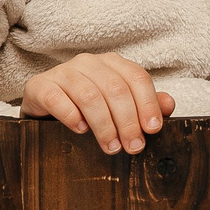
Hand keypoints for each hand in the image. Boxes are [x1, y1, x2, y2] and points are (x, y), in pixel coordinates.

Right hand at [21, 53, 175, 153]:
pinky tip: (80, 130)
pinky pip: (57, 98)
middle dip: (128, 121)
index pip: (136, 77)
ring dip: (104, 125)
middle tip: (133, 147)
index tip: (153, 129)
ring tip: (111, 146)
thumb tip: (169, 104)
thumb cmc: (87, 109)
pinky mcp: (40, 86)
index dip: (148, 103)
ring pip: (89, 95)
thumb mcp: (118, 107)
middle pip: (115, 88)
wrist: (44, 109)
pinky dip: (71, 116)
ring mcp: (63, 72)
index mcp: (112, 63)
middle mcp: (88, 62)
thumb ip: (145, 104)